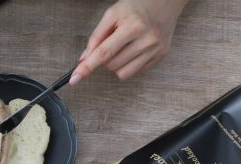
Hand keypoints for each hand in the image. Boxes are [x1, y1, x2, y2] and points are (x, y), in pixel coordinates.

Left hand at [71, 0, 187, 83]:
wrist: (166, 0)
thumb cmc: (136, 6)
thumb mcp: (112, 14)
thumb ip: (96, 36)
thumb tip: (84, 58)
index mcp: (132, 26)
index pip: (104, 53)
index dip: (87, 67)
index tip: (75, 79)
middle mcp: (146, 40)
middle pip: (111, 65)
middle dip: (106, 58)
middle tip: (113, 42)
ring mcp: (155, 49)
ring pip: (122, 73)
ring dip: (117, 64)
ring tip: (124, 47)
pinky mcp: (161, 56)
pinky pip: (136, 72)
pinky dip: (129, 64)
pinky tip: (135, 49)